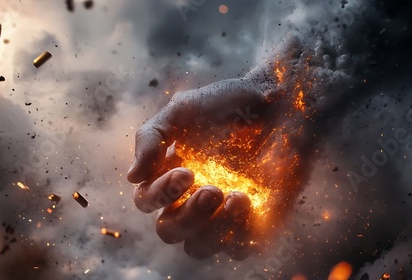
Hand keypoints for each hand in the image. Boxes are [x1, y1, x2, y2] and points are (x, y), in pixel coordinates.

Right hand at [127, 77, 289, 259]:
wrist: (279, 101)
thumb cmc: (229, 103)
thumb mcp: (183, 109)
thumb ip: (151, 137)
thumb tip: (132, 177)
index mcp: (170, 174)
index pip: (146, 201)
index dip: (159, 194)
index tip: (186, 171)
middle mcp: (191, 197)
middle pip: (169, 231)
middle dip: (186, 217)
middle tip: (211, 190)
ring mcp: (222, 212)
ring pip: (199, 248)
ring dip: (211, 230)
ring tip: (235, 197)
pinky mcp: (255, 221)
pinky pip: (240, 249)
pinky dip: (239, 233)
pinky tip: (250, 202)